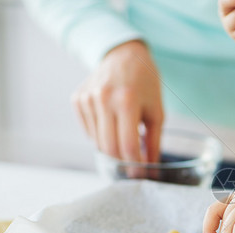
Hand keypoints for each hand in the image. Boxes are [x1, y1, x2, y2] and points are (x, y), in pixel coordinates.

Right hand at [72, 40, 163, 162]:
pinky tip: (112, 124)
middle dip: (123, 163)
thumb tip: (152, 170)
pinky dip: (102, 137)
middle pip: (109, 147)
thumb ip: (154, 142)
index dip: (135, 165)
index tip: (141, 175)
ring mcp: (87, 99)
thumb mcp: (157, 111)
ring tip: (126, 140)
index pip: (128, 145)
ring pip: (98, 142)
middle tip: (134, 168)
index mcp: (127, 100)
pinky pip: (89, 131)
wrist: (124, 55)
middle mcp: (103, 99)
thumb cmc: (145, 84)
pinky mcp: (77, 100)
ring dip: (113, 150)